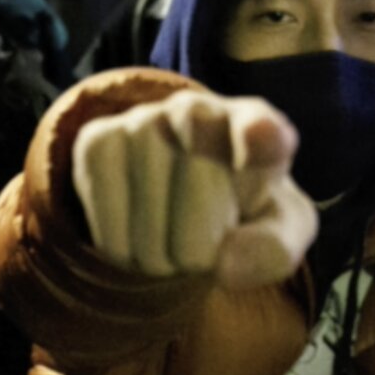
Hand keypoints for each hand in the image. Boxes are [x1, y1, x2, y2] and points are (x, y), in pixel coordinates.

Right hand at [72, 90, 317, 289]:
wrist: (181, 195)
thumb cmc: (242, 210)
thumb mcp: (277, 232)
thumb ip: (274, 249)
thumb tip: (227, 265)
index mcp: (260, 128)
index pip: (262, 130)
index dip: (260, 135)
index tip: (260, 134)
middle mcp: (199, 109)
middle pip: (201, 198)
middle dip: (204, 244)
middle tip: (207, 239)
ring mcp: (144, 120)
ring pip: (150, 221)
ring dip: (163, 254)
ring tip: (174, 233)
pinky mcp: (97, 141)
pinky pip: (108, 226)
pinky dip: (125, 250)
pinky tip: (140, 229)